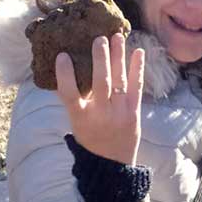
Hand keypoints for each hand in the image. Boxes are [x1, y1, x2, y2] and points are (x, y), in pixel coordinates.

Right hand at [56, 33, 144, 164]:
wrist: (112, 164)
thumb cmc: (91, 139)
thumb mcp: (77, 123)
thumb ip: (76, 101)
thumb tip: (70, 70)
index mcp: (80, 118)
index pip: (69, 94)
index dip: (65, 75)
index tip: (62, 55)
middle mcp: (100, 115)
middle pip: (100, 82)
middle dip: (100, 59)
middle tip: (99, 38)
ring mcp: (119, 114)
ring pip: (119, 81)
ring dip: (118, 57)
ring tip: (117, 37)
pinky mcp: (134, 113)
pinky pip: (136, 88)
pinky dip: (137, 69)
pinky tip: (138, 52)